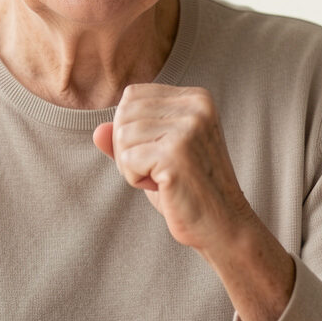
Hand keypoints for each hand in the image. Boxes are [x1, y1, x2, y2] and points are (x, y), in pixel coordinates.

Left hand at [93, 84, 255, 250]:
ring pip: (122, 136)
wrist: (224, 224)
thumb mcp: (157, 155)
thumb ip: (128, 138)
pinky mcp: (176, 153)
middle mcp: (195, 107)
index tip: (155, 153)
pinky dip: (135, 179)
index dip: (129, 128)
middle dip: (127, 148)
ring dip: (130, 166)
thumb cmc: (189, 189)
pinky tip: (163, 187)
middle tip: (156, 171)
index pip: (133, 96)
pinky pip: (127, 159)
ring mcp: (187, 128)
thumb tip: (97, 130)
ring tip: (161, 179)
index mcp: (196, 98)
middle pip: (124, 114)